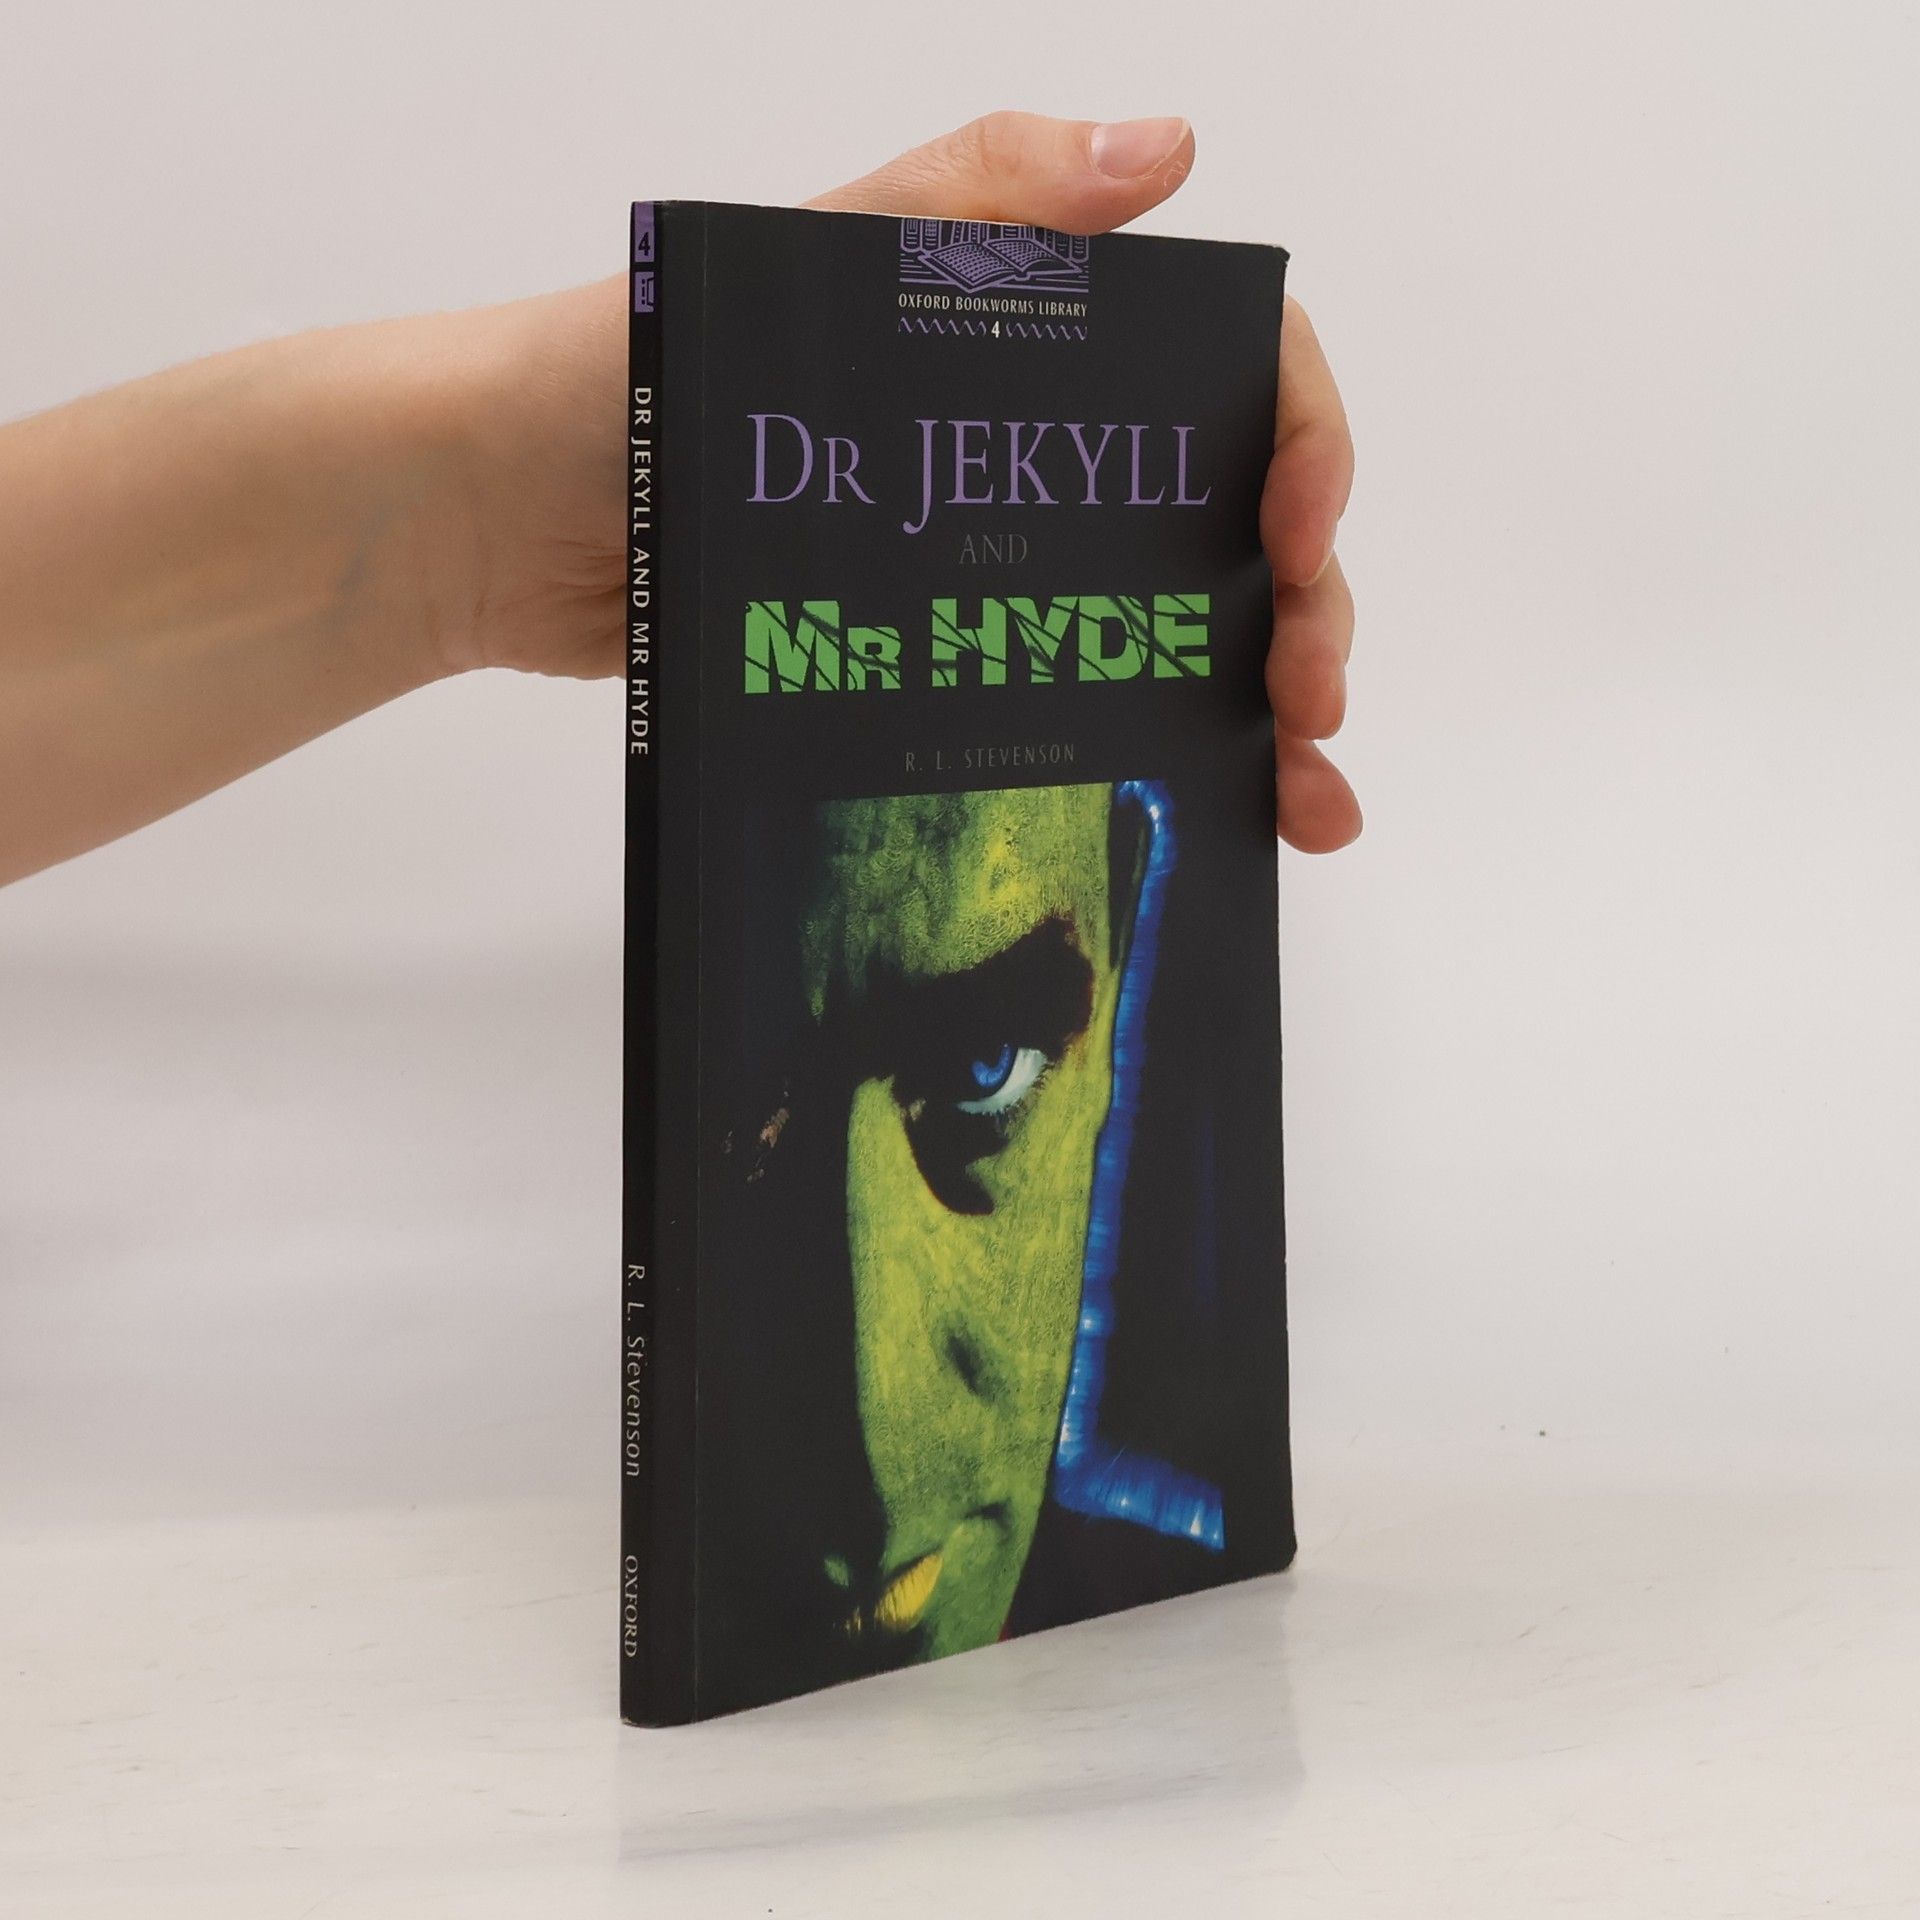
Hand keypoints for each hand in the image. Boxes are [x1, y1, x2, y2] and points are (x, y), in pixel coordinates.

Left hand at [447, 111, 1359, 852]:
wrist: (491, 522)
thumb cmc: (619, 379)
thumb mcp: (802, 265)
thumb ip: (971, 205)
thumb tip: (1167, 150)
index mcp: (1025, 343)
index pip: (1224, 374)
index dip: (1297, 447)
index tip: (1297, 538)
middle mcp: (1030, 450)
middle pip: (1224, 522)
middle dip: (1301, 608)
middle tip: (1312, 700)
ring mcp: (990, 560)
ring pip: (1170, 628)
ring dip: (1262, 707)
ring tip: (1306, 799)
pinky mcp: (936, 655)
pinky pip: (1078, 699)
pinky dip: (1161, 755)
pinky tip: (1223, 815)